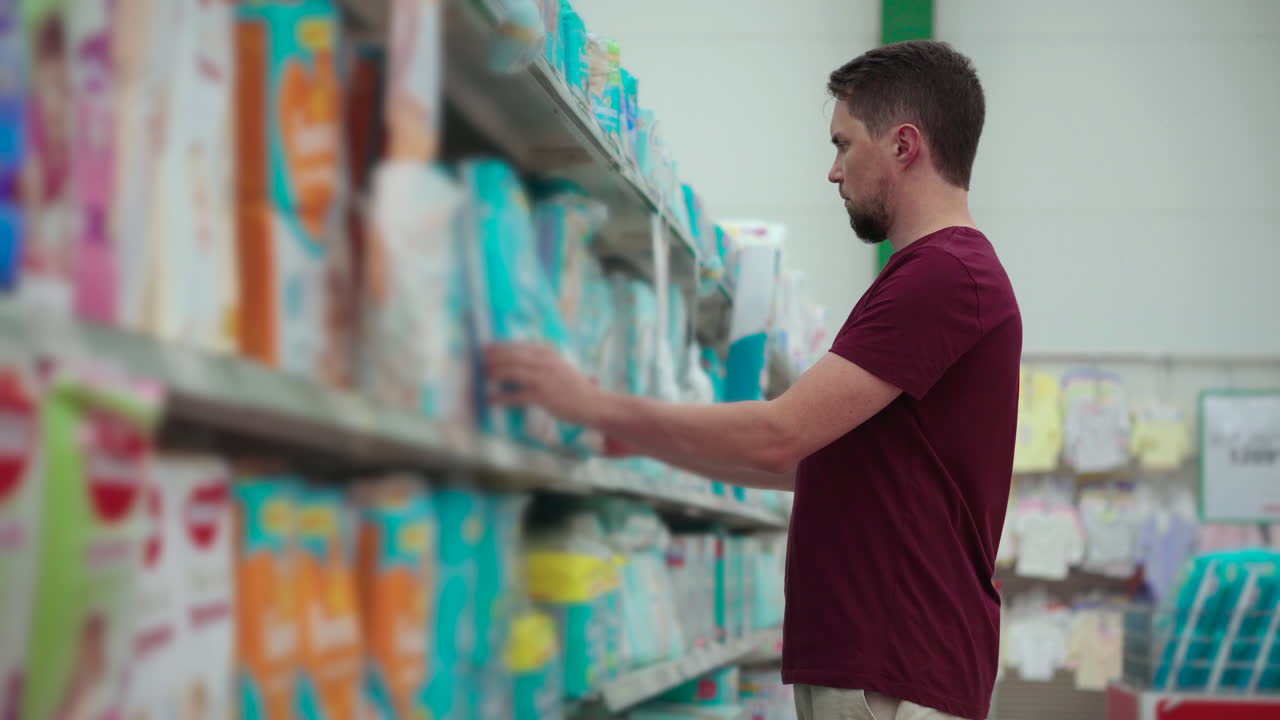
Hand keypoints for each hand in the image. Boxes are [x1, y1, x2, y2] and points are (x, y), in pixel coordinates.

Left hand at [485, 342, 606, 426]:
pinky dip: (500, 397)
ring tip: (483, 377)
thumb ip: (539, 363)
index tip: (486, 349)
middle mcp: (545, 361)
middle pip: (511, 356)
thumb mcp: (558, 367)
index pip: (518, 346)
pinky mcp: (542, 395)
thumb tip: (516, 363)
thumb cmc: (573, 388)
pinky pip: (515, 395)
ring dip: (494, 373)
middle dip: (493, 358)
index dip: (499, 347)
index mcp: (548, 353)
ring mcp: (543, 378)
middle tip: (479, 362)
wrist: (593, 403)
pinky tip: (490, 400)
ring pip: (511, 371)